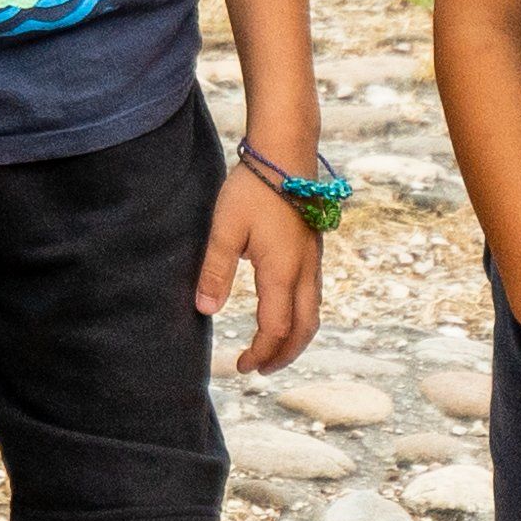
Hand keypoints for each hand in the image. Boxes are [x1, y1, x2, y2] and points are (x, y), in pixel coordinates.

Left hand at [204, 168, 321, 377]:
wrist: (287, 151)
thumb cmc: (254, 187)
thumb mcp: (225, 229)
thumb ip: (215, 271)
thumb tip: (205, 310)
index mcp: (282, 272)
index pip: (275, 328)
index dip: (260, 353)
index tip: (241, 365)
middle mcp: (305, 271)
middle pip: (303, 329)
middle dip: (284, 355)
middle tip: (261, 369)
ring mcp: (314, 260)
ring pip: (313, 313)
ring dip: (296, 337)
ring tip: (275, 350)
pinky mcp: (314, 249)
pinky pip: (315, 295)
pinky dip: (302, 317)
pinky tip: (286, 312)